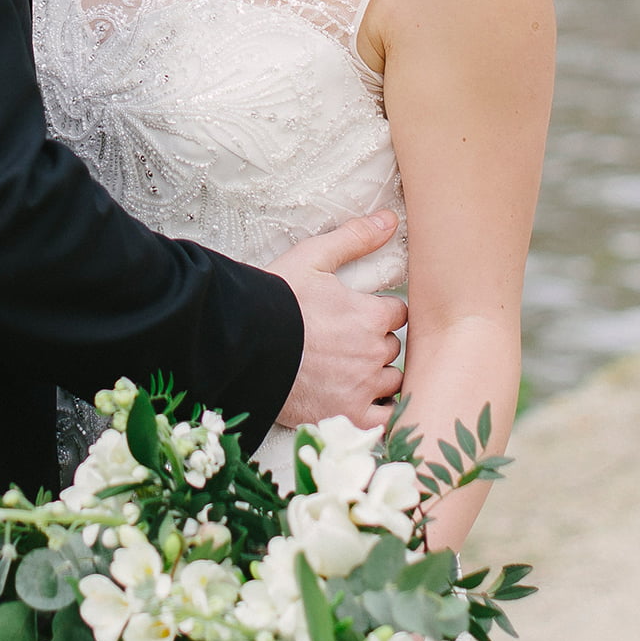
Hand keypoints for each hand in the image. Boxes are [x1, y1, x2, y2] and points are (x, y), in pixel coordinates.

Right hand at [264, 212, 407, 430]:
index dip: (380, 313)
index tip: (361, 316)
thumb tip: (391, 219)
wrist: (241, 344)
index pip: (398, 314)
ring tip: (350, 372)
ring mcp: (361, 387)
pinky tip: (363, 403)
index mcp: (370, 315)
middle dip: (377, 345)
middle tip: (348, 343)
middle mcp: (372, 352)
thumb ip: (355, 238)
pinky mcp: (346, 415)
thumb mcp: (313, 258)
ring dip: (377, 377)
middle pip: (393, 348)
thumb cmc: (274, 300)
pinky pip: (384, 421)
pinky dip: (380, 413)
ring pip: (391, 382)